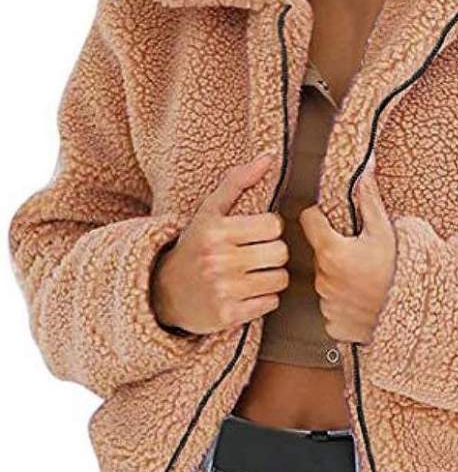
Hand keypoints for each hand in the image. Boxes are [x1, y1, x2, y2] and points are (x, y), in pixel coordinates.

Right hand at [150, 151, 288, 335]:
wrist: (164, 293)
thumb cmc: (195, 246)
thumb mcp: (209, 212)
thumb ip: (238, 181)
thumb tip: (270, 155)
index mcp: (216, 231)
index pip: (273, 226)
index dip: (269, 229)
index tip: (255, 233)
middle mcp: (218, 260)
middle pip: (280, 253)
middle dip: (273, 254)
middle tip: (256, 255)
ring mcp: (223, 290)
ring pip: (280, 279)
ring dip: (272, 277)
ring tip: (253, 273)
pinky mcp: (229, 315)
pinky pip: (271, 303)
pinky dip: (264, 299)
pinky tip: (247, 292)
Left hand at [299, 156, 395, 344]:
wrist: (413, 312)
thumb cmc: (399, 270)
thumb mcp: (385, 231)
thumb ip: (368, 199)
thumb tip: (364, 169)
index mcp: (330, 250)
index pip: (308, 219)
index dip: (319, 216)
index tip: (333, 220)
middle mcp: (322, 277)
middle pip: (318, 252)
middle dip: (333, 249)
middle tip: (358, 253)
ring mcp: (326, 302)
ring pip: (324, 280)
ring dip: (337, 276)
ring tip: (363, 278)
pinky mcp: (332, 322)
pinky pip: (331, 307)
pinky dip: (342, 302)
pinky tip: (361, 299)